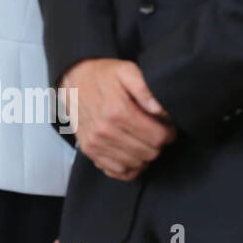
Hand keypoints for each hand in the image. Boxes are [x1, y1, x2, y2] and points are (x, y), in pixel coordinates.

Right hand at [60, 58, 175, 179]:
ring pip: (136, 165)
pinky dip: (129, 167)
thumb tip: (160, 110)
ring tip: (142, 140)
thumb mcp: (126, 70)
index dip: (169, 133)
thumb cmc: (103, 76)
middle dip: (158, 144)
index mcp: (117, 111)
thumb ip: (145, 88)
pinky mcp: (90, 151)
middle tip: (155, 132)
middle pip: (149, 153)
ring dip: (144, 155)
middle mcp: (105, 131)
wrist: (73, 80)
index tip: (167, 127)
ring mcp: (96, 143)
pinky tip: (131, 152)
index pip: (158, 137)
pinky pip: (118, 172)